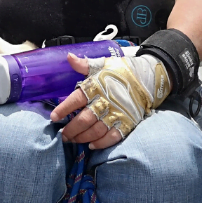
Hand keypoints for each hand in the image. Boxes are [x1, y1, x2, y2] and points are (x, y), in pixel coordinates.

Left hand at [50, 53, 169, 149]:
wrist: (147, 77)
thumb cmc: (121, 71)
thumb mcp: (102, 64)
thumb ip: (84, 64)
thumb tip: (68, 57)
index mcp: (97, 86)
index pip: (77, 99)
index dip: (64, 108)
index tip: (54, 117)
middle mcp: (106, 101)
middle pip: (85, 119)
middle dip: (71, 128)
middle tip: (63, 135)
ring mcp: (117, 113)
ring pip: (96, 130)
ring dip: (82, 137)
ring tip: (73, 140)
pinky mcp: (127, 122)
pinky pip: (113, 136)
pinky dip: (101, 143)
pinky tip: (92, 145)